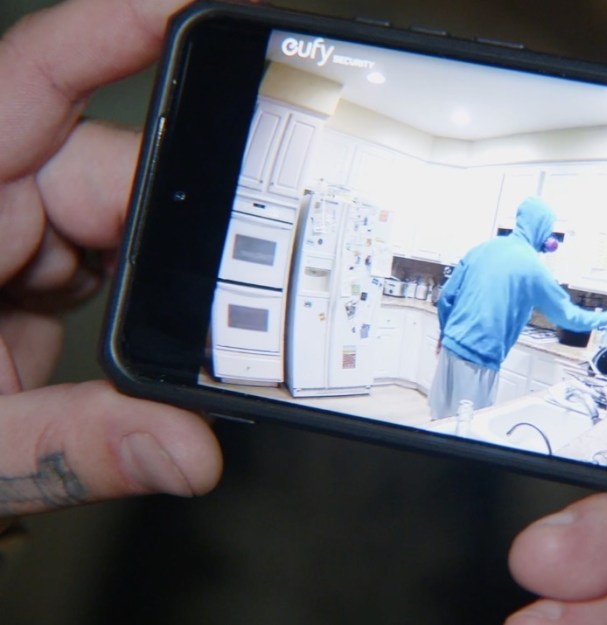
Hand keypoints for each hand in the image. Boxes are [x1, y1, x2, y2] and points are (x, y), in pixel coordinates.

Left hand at [0, 0, 220, 525]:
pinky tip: (131, 345)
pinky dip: (138, 300)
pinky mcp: (30, 269)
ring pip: (117, 218)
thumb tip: (188, 451)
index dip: (109, 33)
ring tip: (162, 348)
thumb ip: (71, 445)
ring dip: (153, 281)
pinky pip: (107, 257)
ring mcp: (5, 235)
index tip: (194, 9)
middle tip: (222, 300)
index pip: (27, 88)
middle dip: (168, 232)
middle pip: (101, 169)